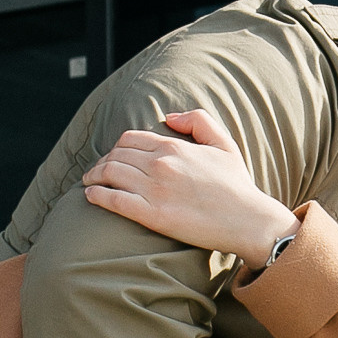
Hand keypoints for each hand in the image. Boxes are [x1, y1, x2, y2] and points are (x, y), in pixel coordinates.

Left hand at [82, 109, 299, 268]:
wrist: (246, 219)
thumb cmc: (236, 184)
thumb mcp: (223, 143)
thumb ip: (198, 120)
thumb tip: (169, 117)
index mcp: (174, 146)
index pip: (130, 139)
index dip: (116, 147)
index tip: (113, 156)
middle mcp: (160, 164)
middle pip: (116, 156)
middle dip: (102, 161)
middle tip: (97, 170)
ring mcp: (154, 190)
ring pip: (110, 175)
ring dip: (94, 176)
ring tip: (90, 181)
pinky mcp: (152, 214)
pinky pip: (114, 200)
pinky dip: (97, 195)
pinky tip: (91, 195)